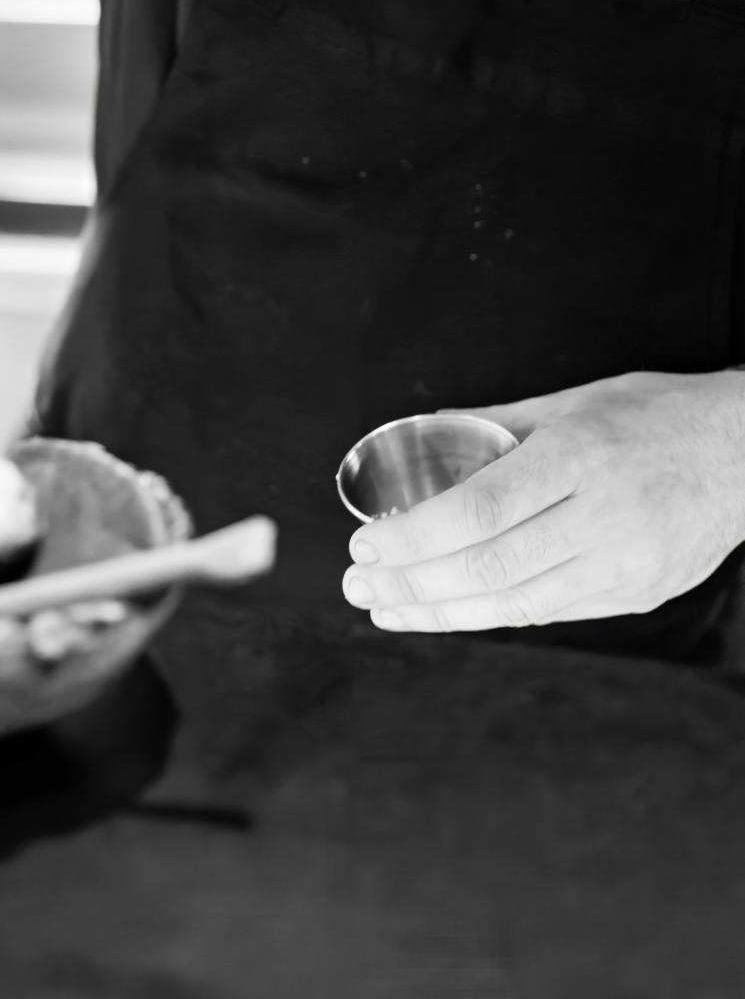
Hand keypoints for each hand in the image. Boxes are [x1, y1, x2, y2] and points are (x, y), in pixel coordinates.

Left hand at [342, 371, 744, 632]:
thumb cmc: (654, 415)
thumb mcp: (574, 400)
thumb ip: (497, 421)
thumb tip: (423, 430)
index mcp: (579, 457)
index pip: (482, 509)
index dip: (417, 534)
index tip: (367, 541)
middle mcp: (603, 517)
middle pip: (491, 564)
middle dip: (413, 582)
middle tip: (357, 584)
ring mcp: (625, 565)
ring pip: (516, 602)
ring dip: (440, 611)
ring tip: (385, 609)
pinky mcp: (637, 595)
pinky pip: (550, 611)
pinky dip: (490, 613)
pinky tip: (446, 611)